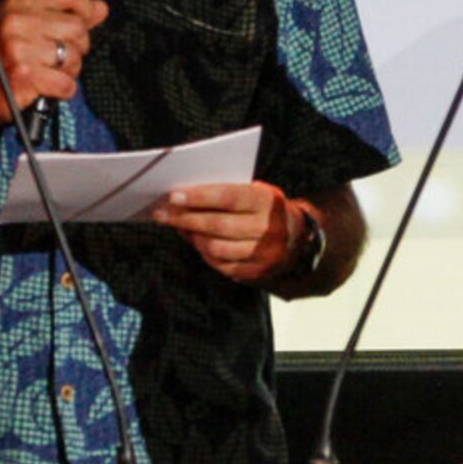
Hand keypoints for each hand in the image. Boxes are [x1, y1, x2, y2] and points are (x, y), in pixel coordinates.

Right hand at [0, 0, 107, 129]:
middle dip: (76, 48)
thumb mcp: (28, 27)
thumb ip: (66, 15)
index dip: (86, 10)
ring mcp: (18, 48)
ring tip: (47, 74)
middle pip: (78, 29)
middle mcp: (17, 21)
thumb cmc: (1, 59)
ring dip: (68, 72)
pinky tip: (45, 88)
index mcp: (18, 3)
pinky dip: (62, 91)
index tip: (84, 24)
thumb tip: (101, 7)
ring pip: (74, 58)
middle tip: (56, 58)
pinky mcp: (24, 76)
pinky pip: (66, 84)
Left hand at [151, 181, 301, 282]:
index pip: (228, 197)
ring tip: (179, 227)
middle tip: (162, 214)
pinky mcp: (256, 272)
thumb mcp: (257, 192)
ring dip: (192, 237)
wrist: (299, 239)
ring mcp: (263, 253)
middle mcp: (268, 228)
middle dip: (185, 219)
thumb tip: (186, 197)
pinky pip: (221, 264)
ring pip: (216, 248)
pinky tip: (196, 242)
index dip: (199, 197)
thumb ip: (228, 192)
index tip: (173, 196)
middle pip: (217, 225)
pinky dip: (204, 253)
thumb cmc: (267, 209)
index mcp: (268, 201)